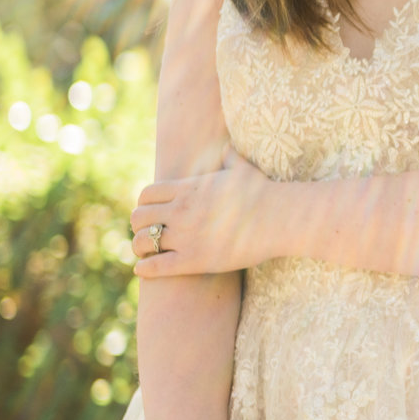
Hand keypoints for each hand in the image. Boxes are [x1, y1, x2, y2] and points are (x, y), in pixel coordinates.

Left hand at [132, 146, 276, 275]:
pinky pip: (156, 266)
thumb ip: (229, 158)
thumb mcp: (243, 168)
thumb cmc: (265, 194)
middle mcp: (181, 210)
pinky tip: (143, 271)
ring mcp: (186, 236)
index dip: (144, 205)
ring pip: (141, 242)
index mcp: (188, 188)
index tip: (151, 214)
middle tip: (147, 234)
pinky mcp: (194, 260)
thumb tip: (228, 148)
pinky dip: (144, 269)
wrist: (280, 219)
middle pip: (138, 217)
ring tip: (146, 253)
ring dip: (139, 247)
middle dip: (139, 226)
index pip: (146, 195)